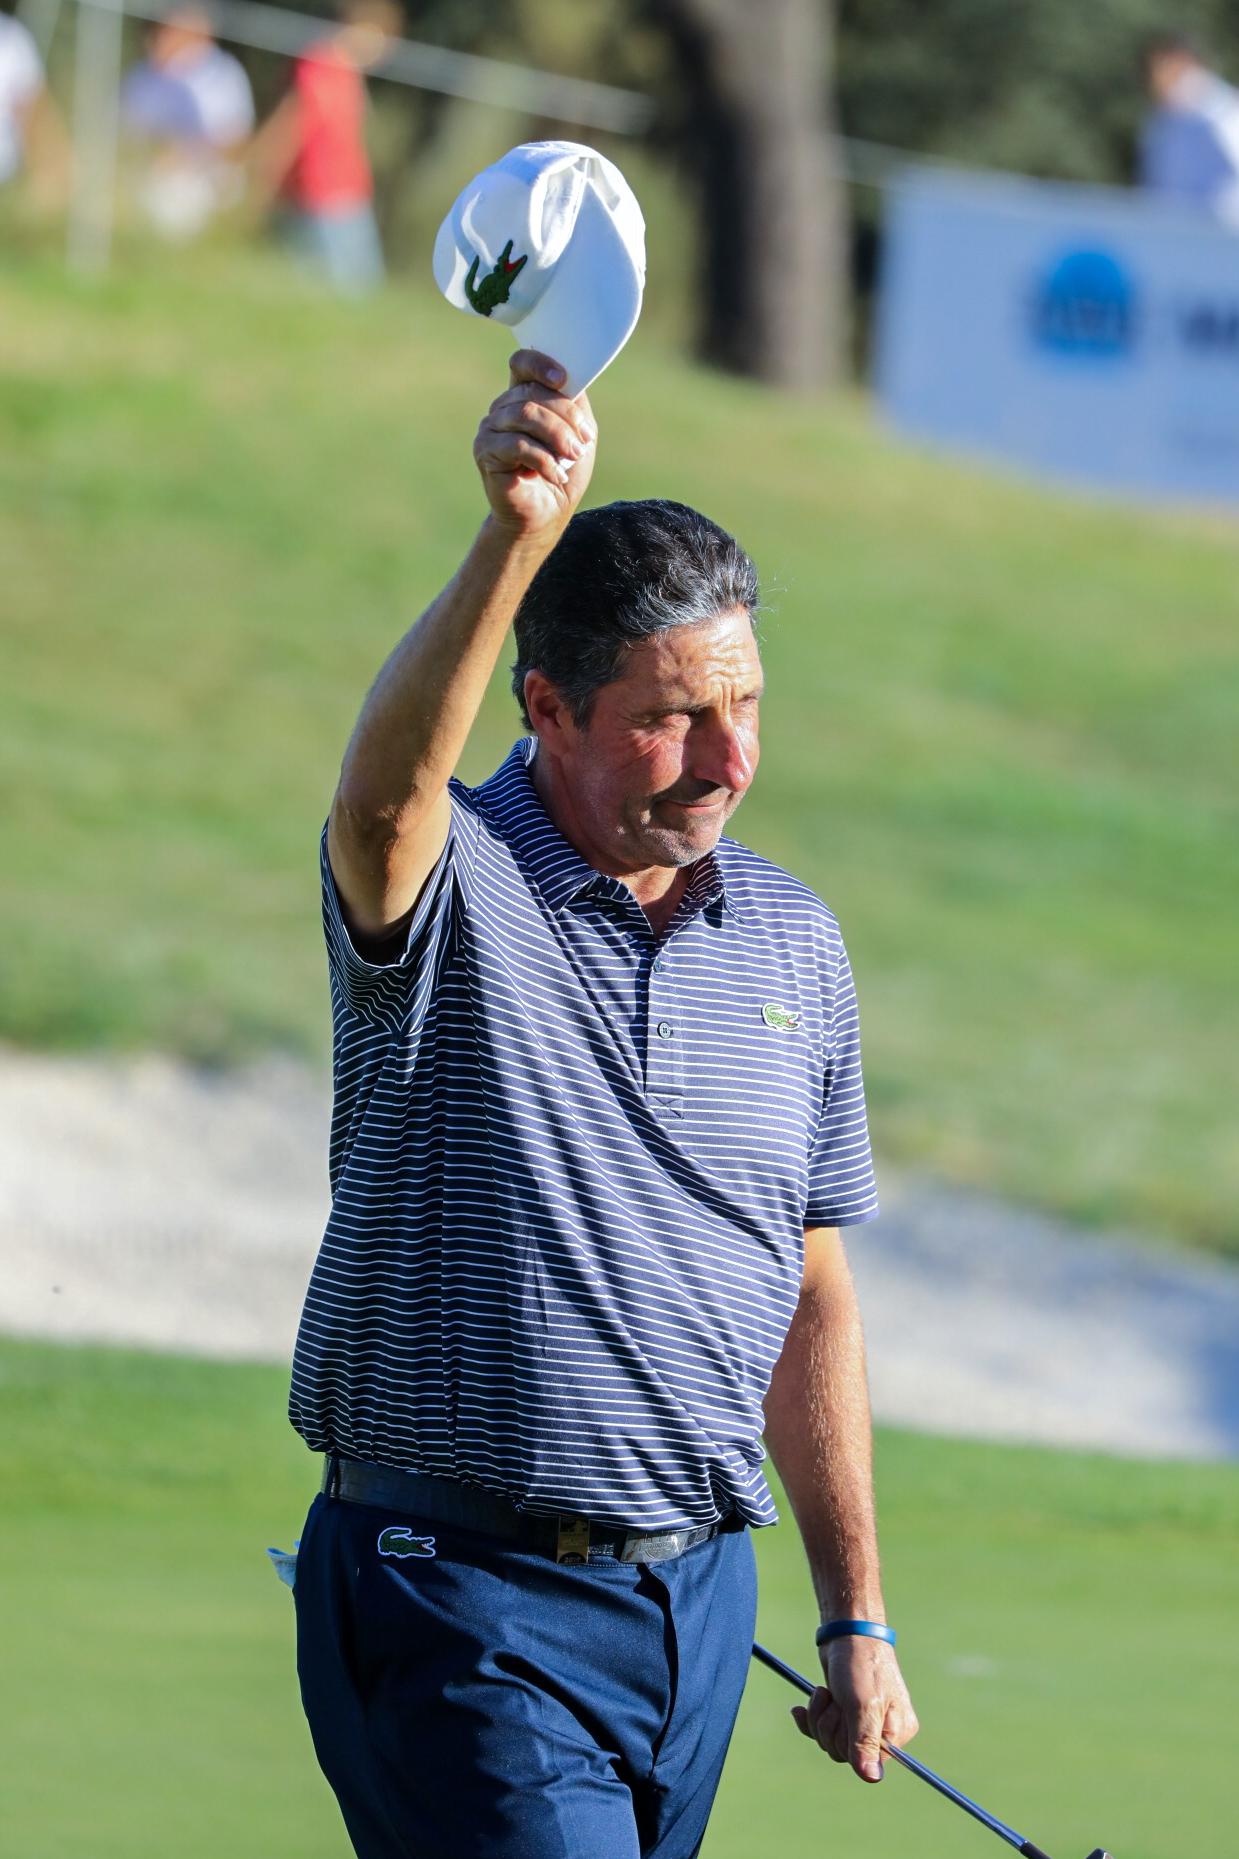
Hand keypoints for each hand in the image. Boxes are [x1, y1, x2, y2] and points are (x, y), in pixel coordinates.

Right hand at [473, 350, 596, 541]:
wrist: (545, 514)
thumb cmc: (561, 471)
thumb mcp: (579, 433)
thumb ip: (575, 404)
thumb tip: (572, 381)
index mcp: (523, 396)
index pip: (522, 364)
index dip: (540, 364)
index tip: (562, 380)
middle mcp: (502, 408)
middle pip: (532, 393)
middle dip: (565, 417)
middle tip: (582, 443)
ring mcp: (490, 428)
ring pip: (525, 415)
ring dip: (557, 436)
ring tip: (572, 456)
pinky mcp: (485, 452)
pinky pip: (517, 445)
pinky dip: (543, 460)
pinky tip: (556, 474)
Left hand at [791, 1637, 918, 1782]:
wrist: (846, 1631)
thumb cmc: (860, 1663)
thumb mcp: (862, 1704)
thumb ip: (864, 1741)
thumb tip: (871, 1778)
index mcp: (897, 1731)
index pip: (867, 1763)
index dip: (847, 1744)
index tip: (845, 1718)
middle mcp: (882, 1730)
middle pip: (844, 1753)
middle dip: (829, 1727)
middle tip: (832, 1700)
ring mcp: (861, 1720)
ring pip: (830, 1741)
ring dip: (819, 1718)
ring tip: (823, 1693)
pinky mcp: (843, 1710)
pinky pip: (821, 1730)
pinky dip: (809, 1719)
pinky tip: (800, 1708)